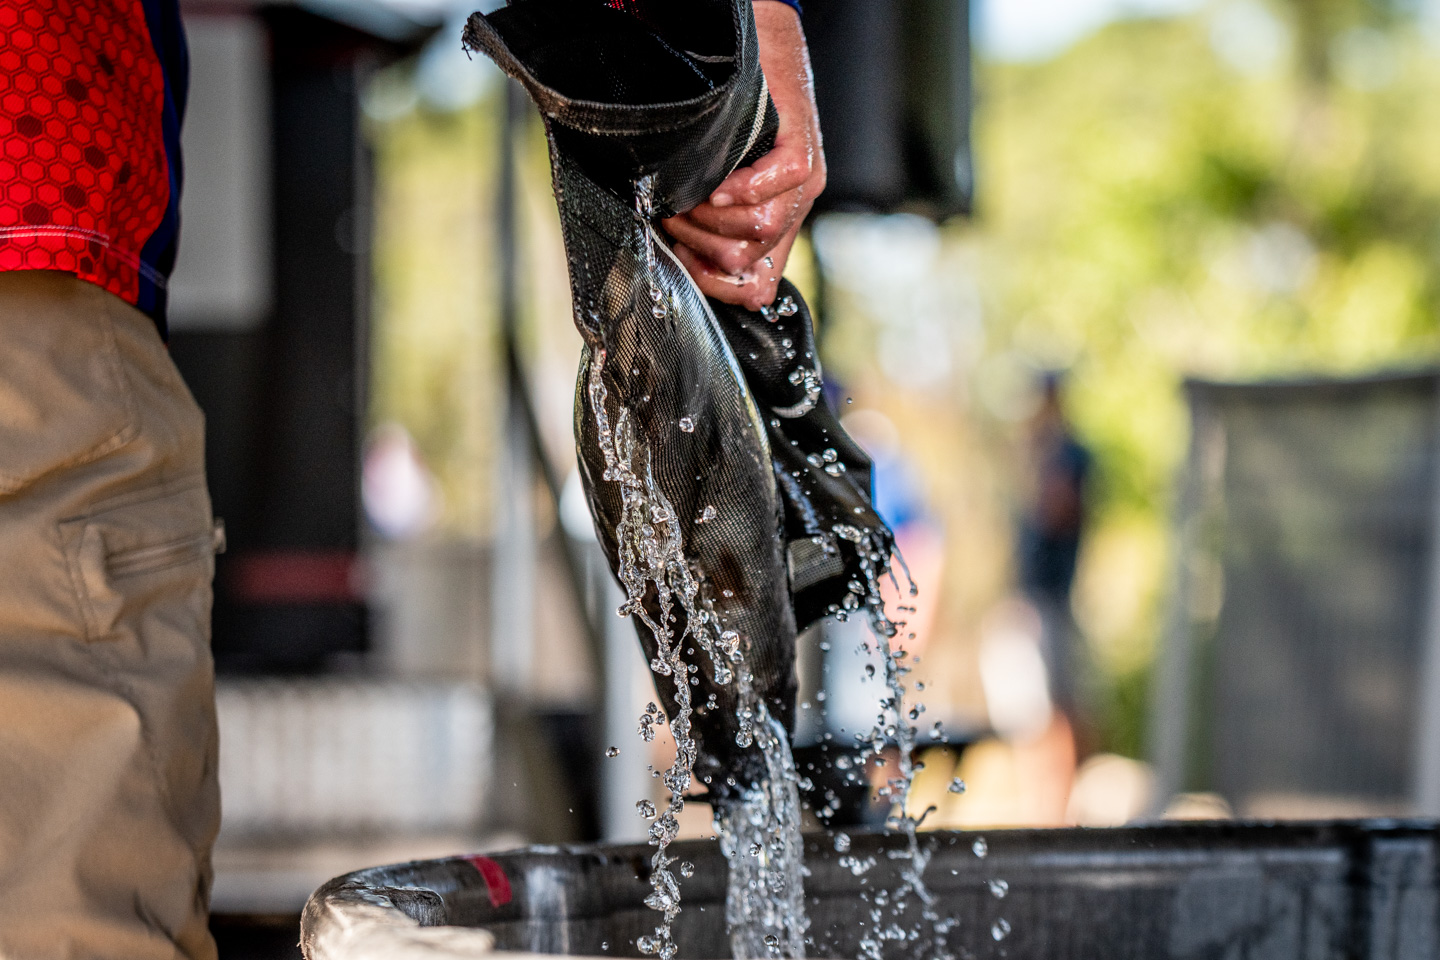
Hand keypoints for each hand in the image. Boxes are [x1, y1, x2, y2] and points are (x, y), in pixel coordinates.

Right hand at [664, 1, 824, 310]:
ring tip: (689, 195)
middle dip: (701, 246)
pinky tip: (719, 181)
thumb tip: (683, 257)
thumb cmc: (736, 114)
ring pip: (762, 229)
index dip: (717, 286)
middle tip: (676, 218)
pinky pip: (783, 181)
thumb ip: (715, 220)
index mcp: (777, 225)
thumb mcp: (723, 179)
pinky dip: (744, 188)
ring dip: (713, 219)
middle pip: (749, 261)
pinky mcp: (805, 145)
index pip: (758, 288)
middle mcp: (795, 209)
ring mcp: (804, 180)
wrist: (763, 47)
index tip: (683, 263)